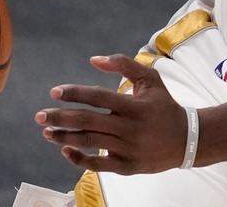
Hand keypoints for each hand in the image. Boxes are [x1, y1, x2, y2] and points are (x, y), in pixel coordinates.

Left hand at [35, 54, 186, 174]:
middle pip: (88, 122)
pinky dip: (80, 159)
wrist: (188, 140)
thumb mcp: (150, 79)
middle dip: (60, 118)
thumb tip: (93, 59)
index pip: (98, 97)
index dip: (75, 94)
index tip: (54, 92)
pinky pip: (99, 165)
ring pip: (90, 143)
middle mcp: (130, 128)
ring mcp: (129, 149)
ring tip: (46, 132)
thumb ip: (124, 64)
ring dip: (65, 137)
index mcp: (134, 105)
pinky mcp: (128, 167)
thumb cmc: (164, 105)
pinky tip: (65, 149)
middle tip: (39, 116)